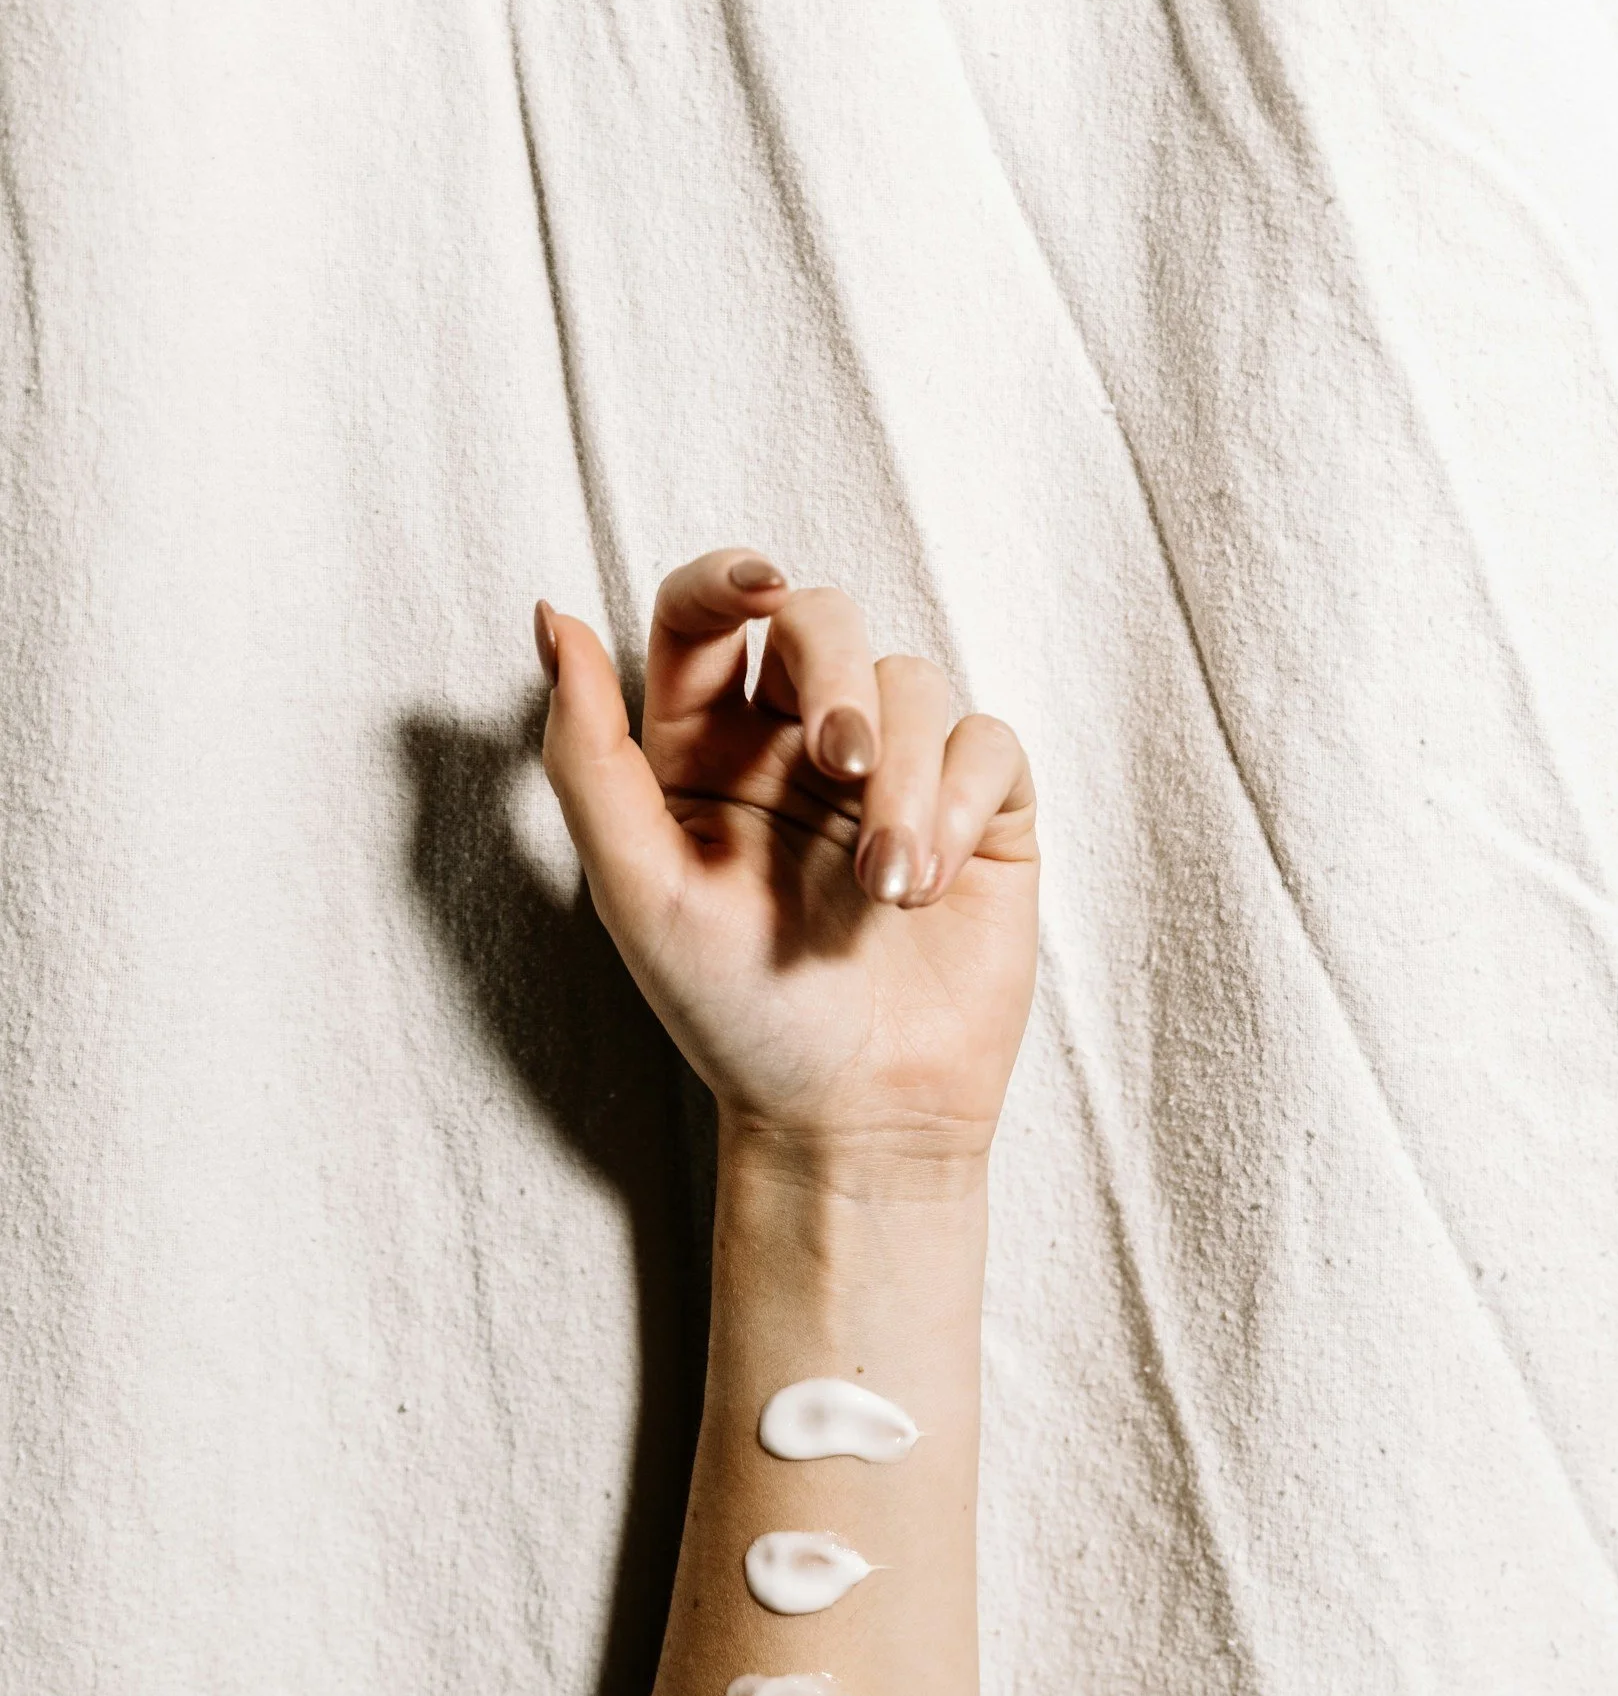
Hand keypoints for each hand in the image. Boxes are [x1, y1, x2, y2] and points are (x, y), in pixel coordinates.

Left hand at [535, 549, 1036, 1160]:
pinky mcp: (978, 813)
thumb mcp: (638, 890)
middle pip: (821, 621)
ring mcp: (894, 774)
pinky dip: (961, 799)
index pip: (707, 618)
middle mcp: (798, 747)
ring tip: (889, 887)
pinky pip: (987, 740)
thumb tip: (552, 617)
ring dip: (907, 775)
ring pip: (913, 680)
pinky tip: (933, 882)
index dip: (729, 577)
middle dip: (839, 677)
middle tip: (841, 769)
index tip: (761, 589)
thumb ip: (585, 753)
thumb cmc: (733, 1017)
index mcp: (702, 751)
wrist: (853, 1118)